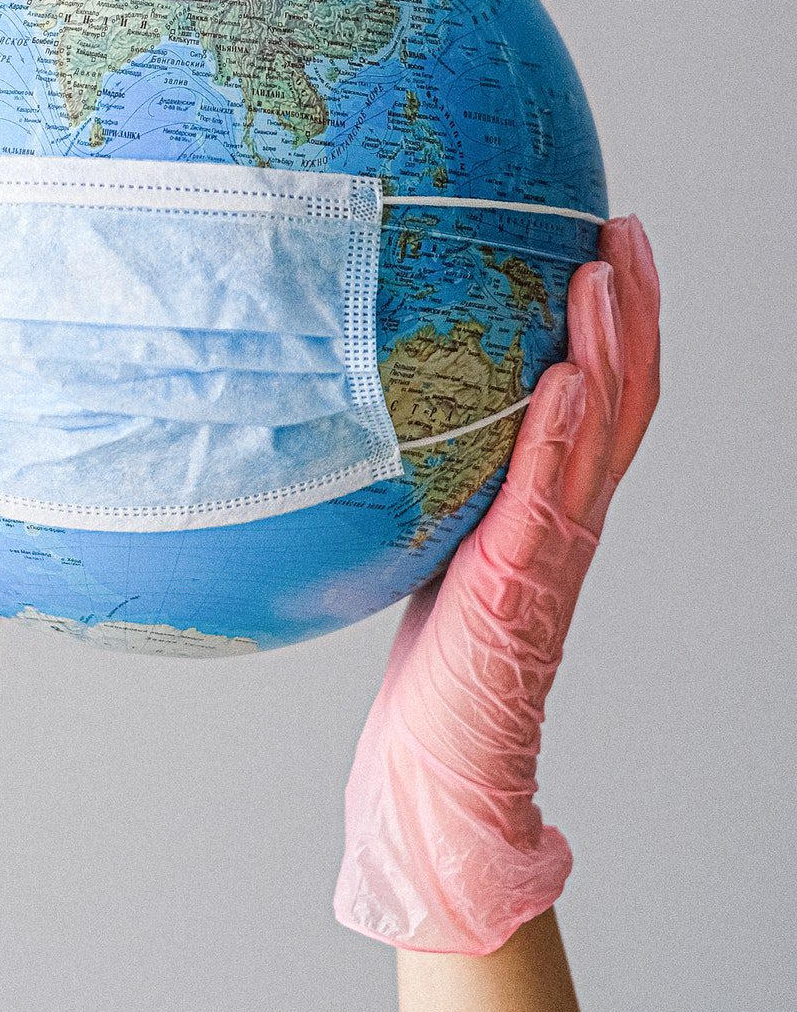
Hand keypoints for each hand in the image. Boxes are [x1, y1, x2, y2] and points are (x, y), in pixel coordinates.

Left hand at [335, 215, 660, 953]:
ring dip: (610, 351)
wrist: (443, 781)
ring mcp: (547, 557)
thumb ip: (438, 488)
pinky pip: (545, 501)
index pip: (602, 401)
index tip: (610, 242)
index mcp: (547, 511)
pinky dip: (564, 437)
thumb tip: (380, 411)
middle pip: (622, 402)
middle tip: (626, 229)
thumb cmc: (436, 679)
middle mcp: (563, 525)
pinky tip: (570, 379)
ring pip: (599, 438)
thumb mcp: (431, 553)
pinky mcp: (514, 591)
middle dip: (631, 312)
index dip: (619, 324)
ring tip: (607, 274)